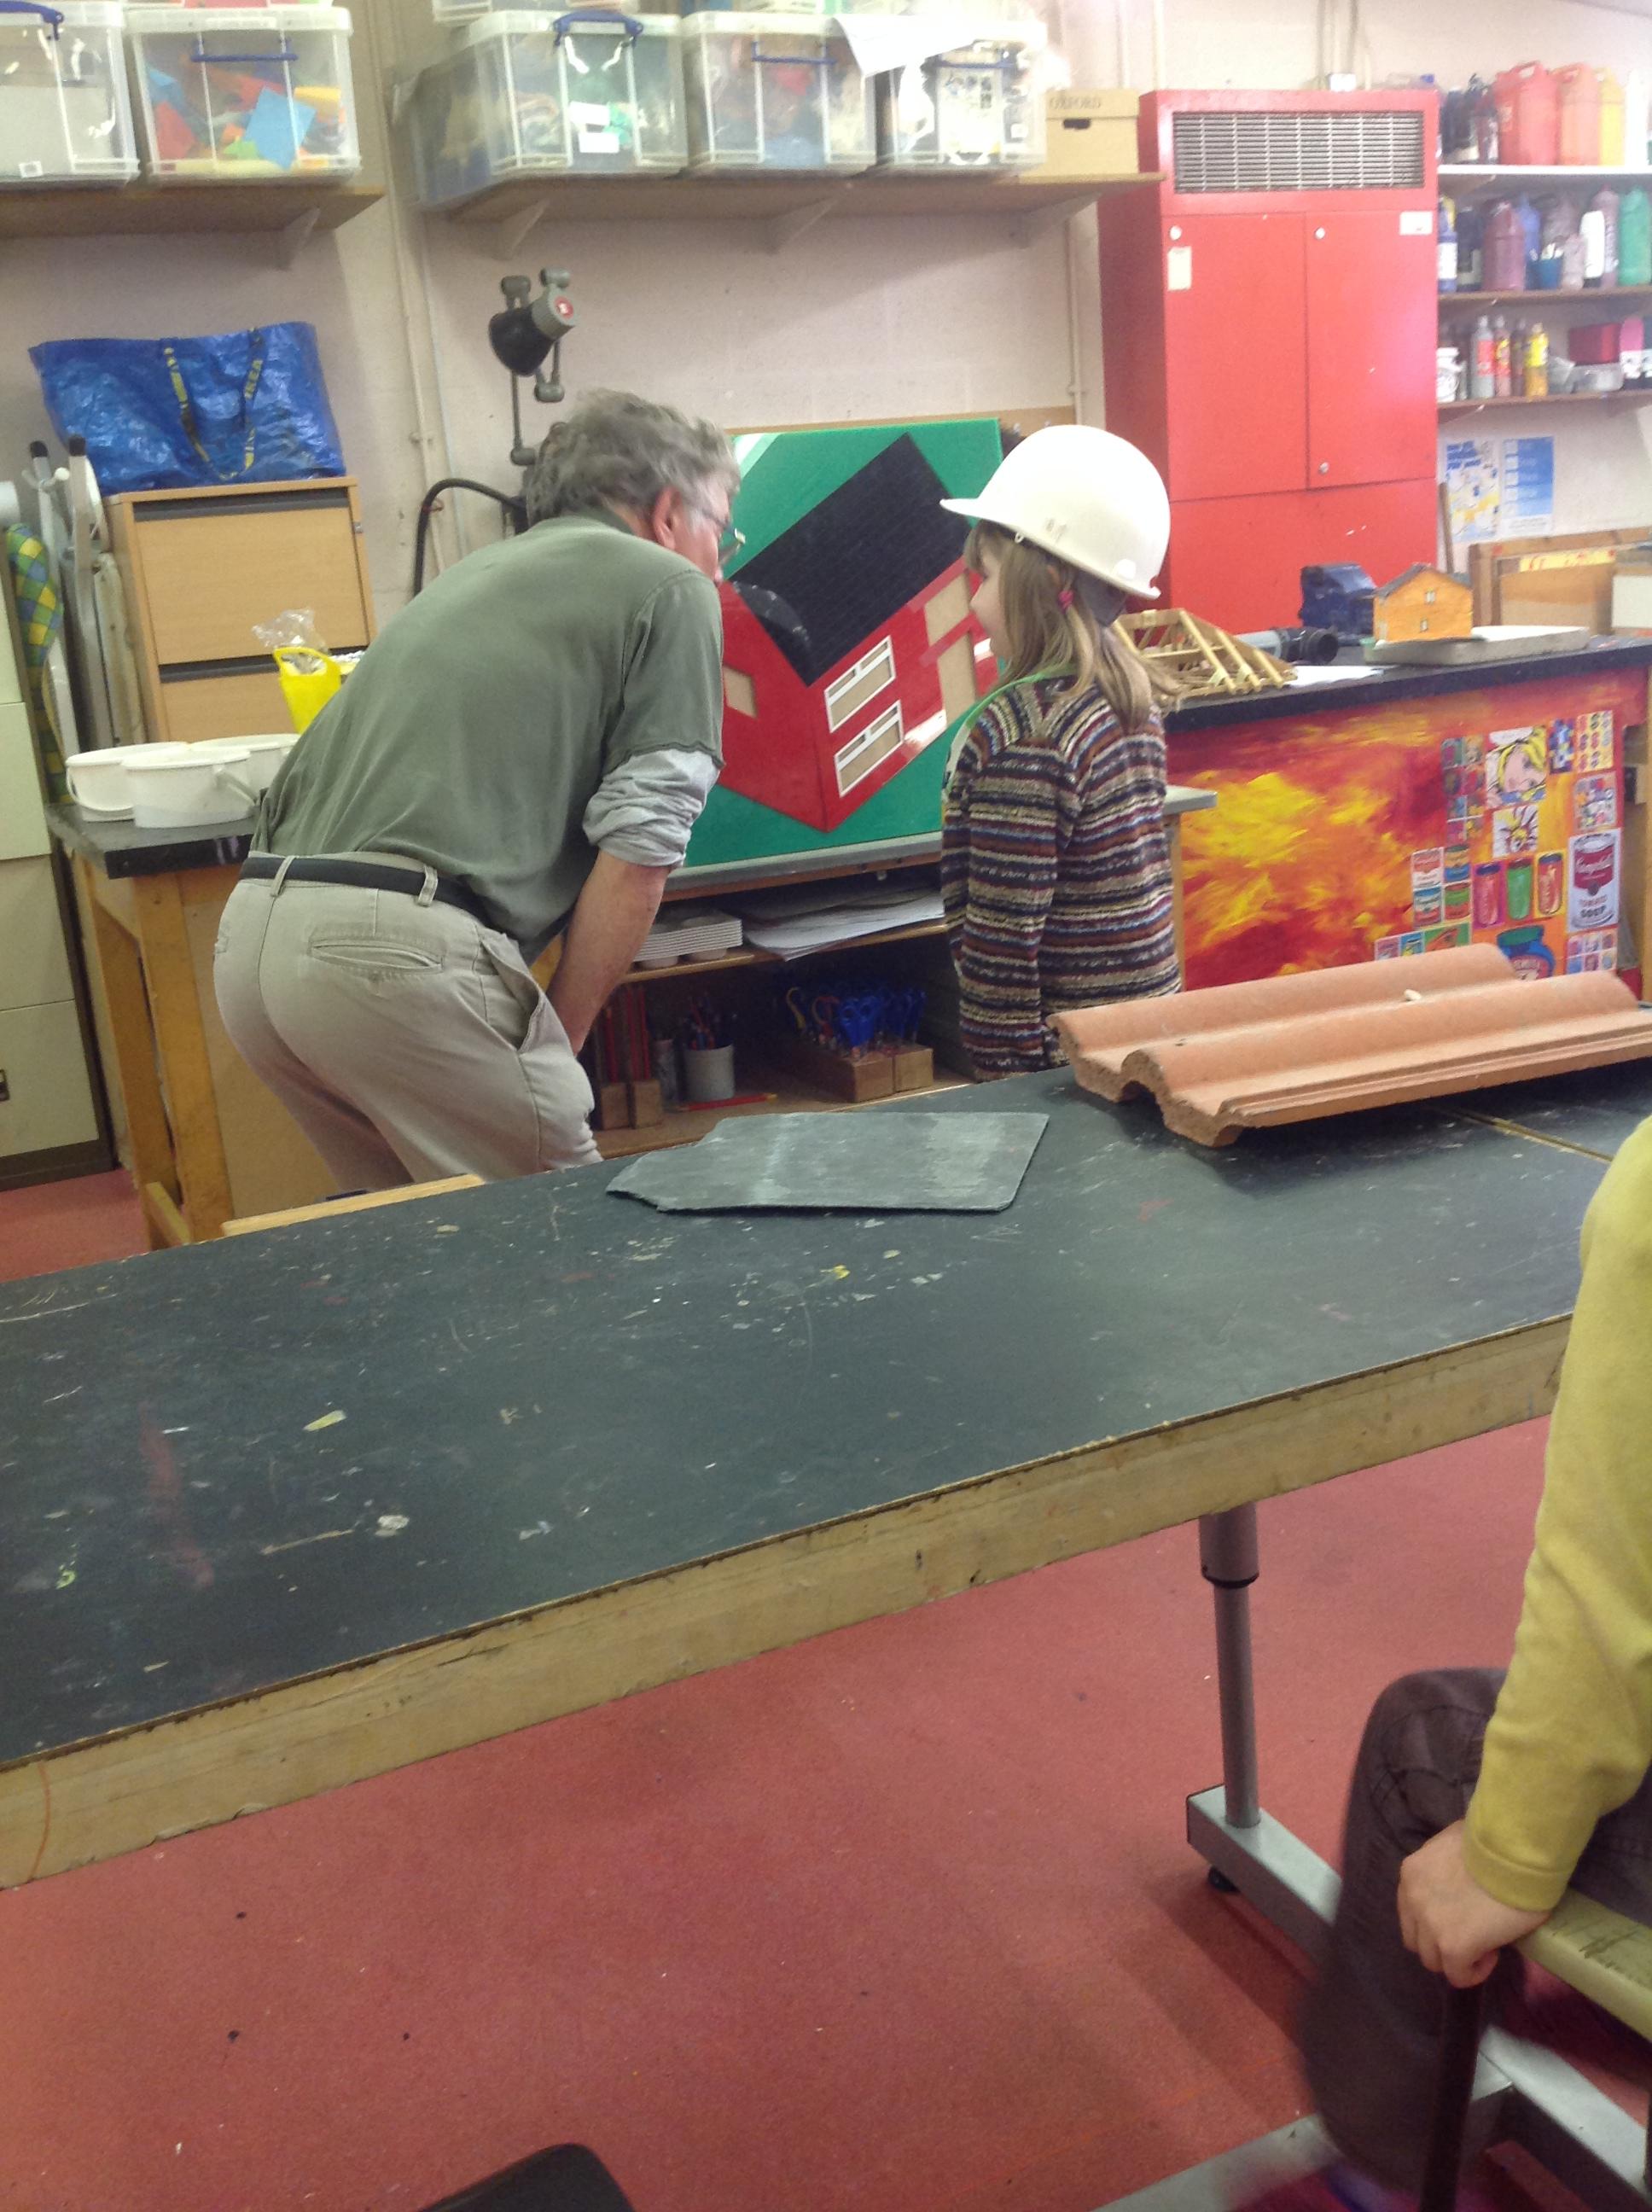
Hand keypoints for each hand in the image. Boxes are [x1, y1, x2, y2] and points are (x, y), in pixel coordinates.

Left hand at [1397, 1821, 1550, 1987]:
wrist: (1515, 1852)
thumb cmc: (1495, 1842)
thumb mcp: (1456, 1842)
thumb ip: (1446, 1862)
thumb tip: (1458, 1875)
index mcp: (1412, 1872)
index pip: (1411, 1910)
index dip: (1436, 1918)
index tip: (1464, 1913)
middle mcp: (1412, 1898)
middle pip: (1417, 1939)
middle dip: (1441, 1942)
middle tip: (1472, 1932)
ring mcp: (1429, 1923)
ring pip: (1434, 1960)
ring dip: (1457, 1957)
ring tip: (1485, 1942)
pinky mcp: (1452, 1945)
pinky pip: (1457, 1975)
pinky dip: (1474, 1971)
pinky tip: (1492, 1953)